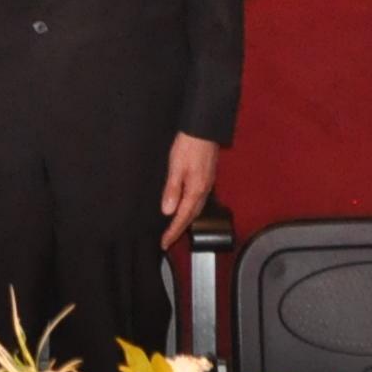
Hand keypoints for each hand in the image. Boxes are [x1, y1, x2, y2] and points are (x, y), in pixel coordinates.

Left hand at [158, 134, 219, 248]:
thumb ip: (172, 190)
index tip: (164, 243)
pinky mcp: (207, 176)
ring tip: (174, 227)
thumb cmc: (189, 145)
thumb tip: (168, 211)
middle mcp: (204, 190)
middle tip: (168, 239)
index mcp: (196, 190)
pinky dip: (190, 207)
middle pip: (191, 216)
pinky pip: (198, 199)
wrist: (204, 128)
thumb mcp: (176, 167)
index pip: (183, 217)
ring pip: (196, 208)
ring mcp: (207, 183)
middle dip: (180, 229)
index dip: (173, 232)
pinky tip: (184, 205)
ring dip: (185, 219)